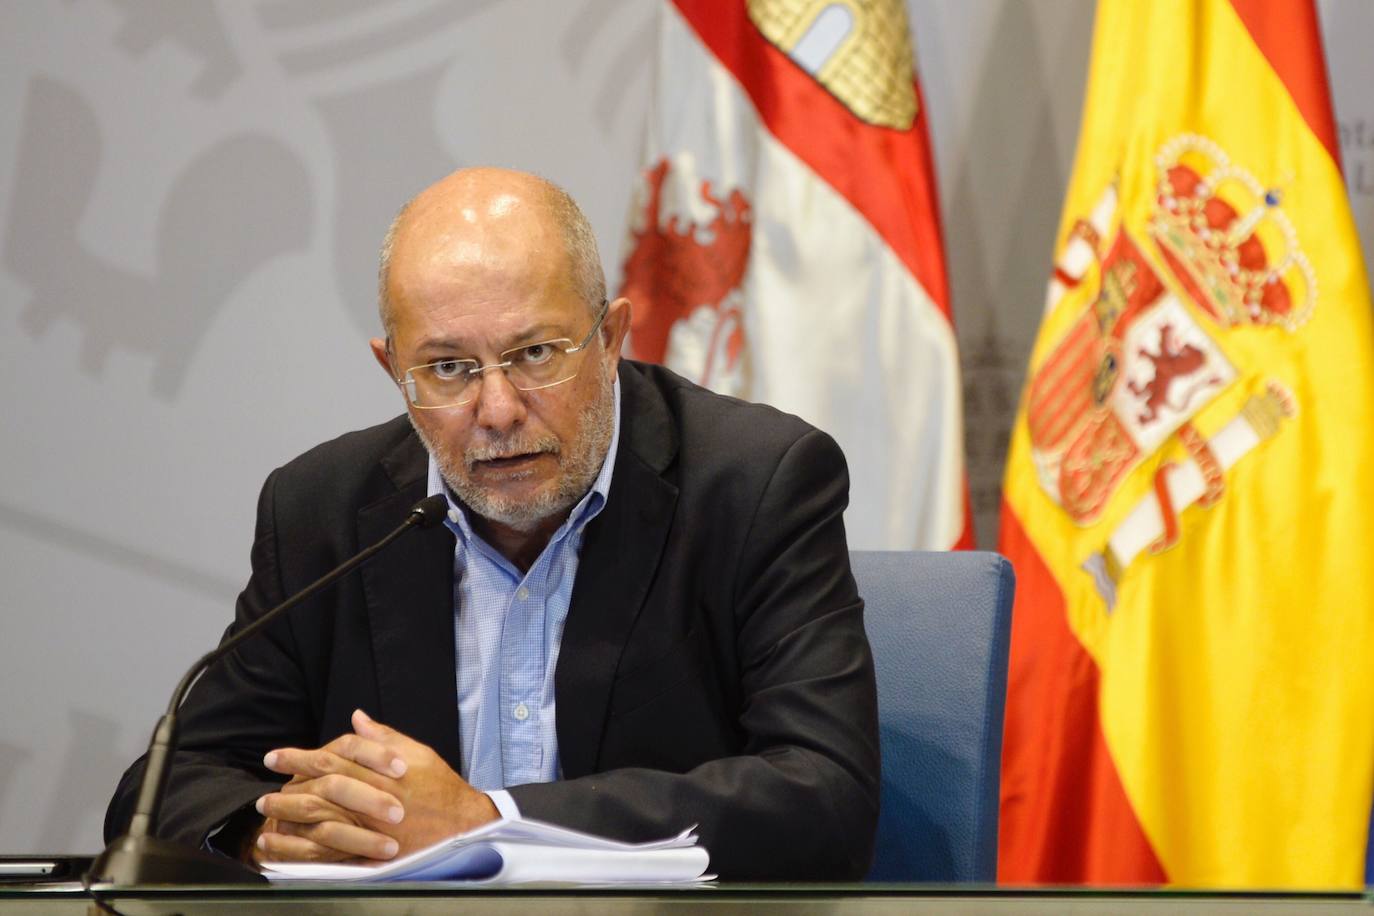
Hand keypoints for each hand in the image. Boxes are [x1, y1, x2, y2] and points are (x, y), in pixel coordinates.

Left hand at [254, 710, 497, 862]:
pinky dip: (299, 847)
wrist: (463, 825)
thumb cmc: (441, 787)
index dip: (299, 756)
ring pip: (319, 817)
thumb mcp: (417, 753)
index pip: (332, 758)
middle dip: (289, 782)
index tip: (275, 757)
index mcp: (381, 771)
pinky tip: (280, 845)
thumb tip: (357, 718)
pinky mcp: (370, 851)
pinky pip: (327, 850)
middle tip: (265, 782)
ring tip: (266, 811)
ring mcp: (370, 826)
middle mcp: (372, 797)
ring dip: (288, 813)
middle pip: (320, 786)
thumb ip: (384, 737)